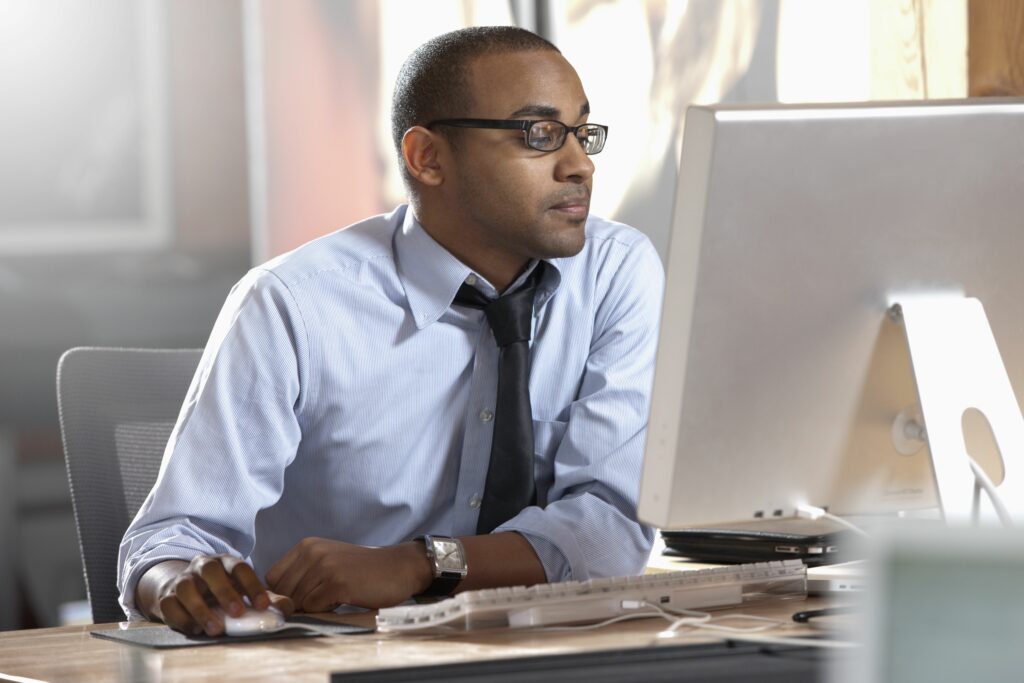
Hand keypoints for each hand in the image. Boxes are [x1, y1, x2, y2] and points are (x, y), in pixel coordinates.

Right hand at [138, 555, 293, 635]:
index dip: (252, 585)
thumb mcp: (244, 592)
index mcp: (225, 562)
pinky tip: (195, 629)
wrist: (183, 588)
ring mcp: (182, 581)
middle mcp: (202, 567)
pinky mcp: (166, 598)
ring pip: (186, 588)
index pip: (240, 567)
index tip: (263, 604)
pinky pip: (169, 606)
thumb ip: (266, 599)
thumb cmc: (221, 591)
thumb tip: (287, 608)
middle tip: (237, 613)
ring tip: (216, 629)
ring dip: (201, 609)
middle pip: (211, 571)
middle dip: (225, 592)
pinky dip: (181, 618)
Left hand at [265, 538, 431, 611]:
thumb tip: (274, 603)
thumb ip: (302, 575)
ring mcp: (324, 566)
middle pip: (282, 592)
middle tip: (323, 599)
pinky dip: (326, 610)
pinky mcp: (337, 583)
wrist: (398, 568)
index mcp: (307, 545)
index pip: (272, 577)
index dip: (282, 593)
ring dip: (315, 607)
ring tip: (337, 596)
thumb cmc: (362, 571)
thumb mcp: (328, 562)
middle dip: (297, 603)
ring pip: (298, 602)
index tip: (300, 598)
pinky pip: (314, 608)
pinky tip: (344, 599)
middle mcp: (312, 552)